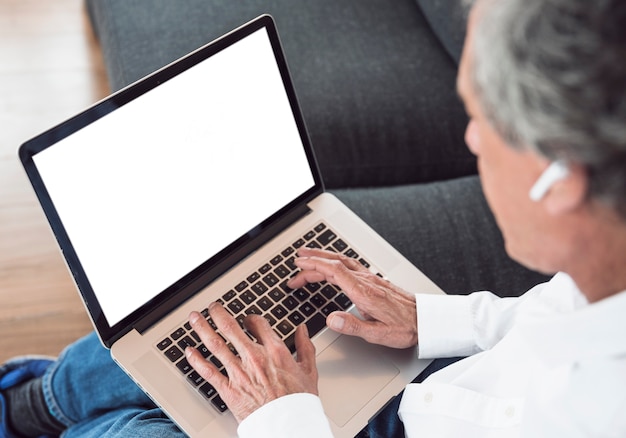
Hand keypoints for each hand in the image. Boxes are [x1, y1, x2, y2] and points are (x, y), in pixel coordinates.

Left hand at [185, 302, 318, 422]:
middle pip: (230, 328)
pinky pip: (208, 372)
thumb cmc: (298, 402)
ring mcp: (239, 373)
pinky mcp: (228, 390)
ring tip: (195, 318)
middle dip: (218, 314)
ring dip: (202, 328)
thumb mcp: (309, 371)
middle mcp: (254, 358)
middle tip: (212, 308)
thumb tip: (302, 330)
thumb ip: (305, 347)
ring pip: (215, 345)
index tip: (246, 319)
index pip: (258, 324)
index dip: (250, 318)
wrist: (288, 425)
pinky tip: (189, 351)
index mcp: (275, 351)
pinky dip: (196, 360)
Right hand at [287, 248, 417, 347]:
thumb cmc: (405, 327)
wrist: (426, 320)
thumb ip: (353, 326)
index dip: (314, 266)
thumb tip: (331, 319)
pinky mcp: (374, 280)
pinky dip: (336, 261)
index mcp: (363, 292)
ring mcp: (370, 278)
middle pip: (335, 263)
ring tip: (307, 255)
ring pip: (343, 260)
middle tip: (295, 265)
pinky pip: (350, 264)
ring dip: (323, 256)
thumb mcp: (378, 334)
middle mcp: (366, 281)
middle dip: (312, 261)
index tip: (298, 265)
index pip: (334, 271)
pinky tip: (332, 264)